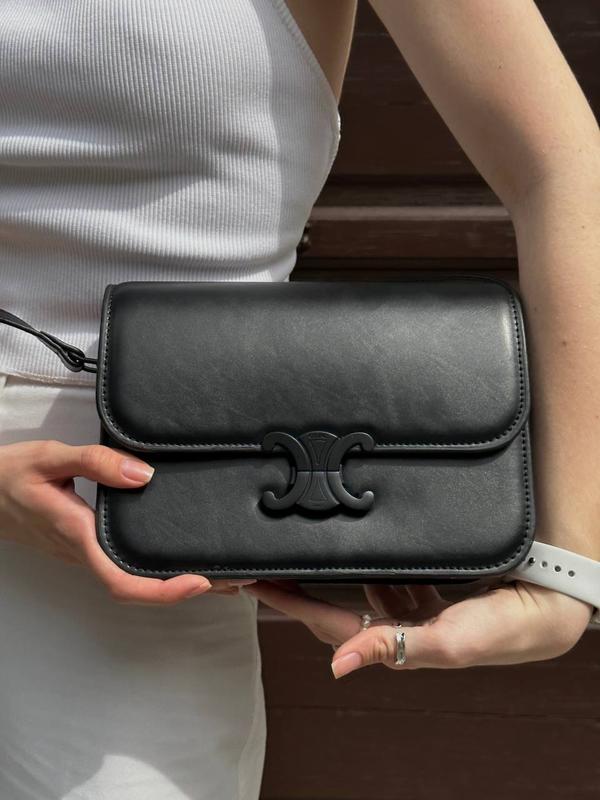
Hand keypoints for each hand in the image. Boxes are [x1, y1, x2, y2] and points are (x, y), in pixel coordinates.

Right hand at [0, 440, 250, 604]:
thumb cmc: (9, 476)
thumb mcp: (50, 457)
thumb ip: (95, 461)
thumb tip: (142, 474)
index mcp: (77, 537)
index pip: (122, 582)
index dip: (164, 591)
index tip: (200, 582)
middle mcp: (83, 554)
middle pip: (137, 588)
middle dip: (184, 590)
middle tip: (231, 580)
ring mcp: (83, 554)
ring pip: (132, 580)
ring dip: (173, 582)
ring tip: (217, 571)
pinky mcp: (84, 546)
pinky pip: (123, 566)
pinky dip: (155, 568)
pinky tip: (175, 555)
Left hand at [245, 578, 593, 676]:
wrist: (543, 605)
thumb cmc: (500, 630)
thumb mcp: (447, 642)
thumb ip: (393, 648)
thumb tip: (338, 665)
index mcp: (392, 639)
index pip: (325, 620)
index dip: (286, 601)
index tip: (250, 581)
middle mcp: (394, 622)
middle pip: (332, 602)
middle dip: (296, 583)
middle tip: (264, 559)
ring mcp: (410, 604)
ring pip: (357, 584)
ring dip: (328, 568)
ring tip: (300, 545)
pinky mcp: (427, 587)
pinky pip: (387, 570)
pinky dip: (370, 557)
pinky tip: (357, 539)